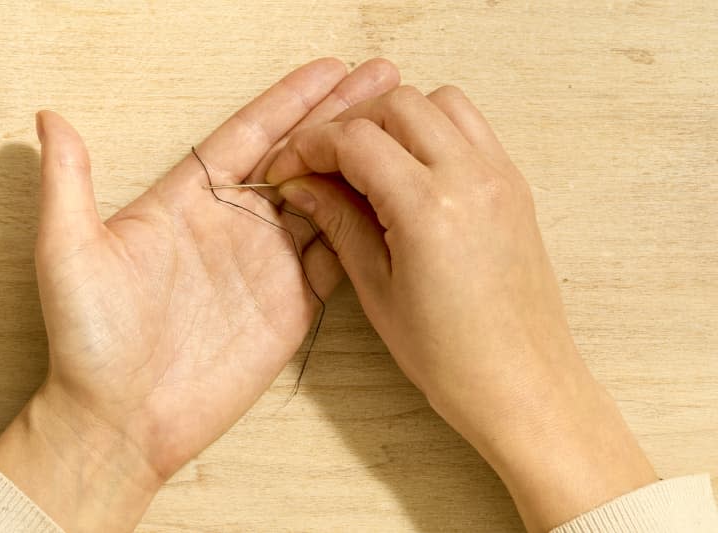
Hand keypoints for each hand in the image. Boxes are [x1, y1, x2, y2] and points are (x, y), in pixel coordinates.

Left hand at [0, 58, 399, 532]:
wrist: (121, 422)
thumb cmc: (87, 340)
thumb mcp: (68, 253)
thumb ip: (68, 182)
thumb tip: (48, 118)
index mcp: (187, 201)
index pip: (248, 135)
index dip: (288, 101)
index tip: (327, 70)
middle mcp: (234, 225)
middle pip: (298, 156)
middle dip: (340, 117)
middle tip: (381, 80)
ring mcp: (267, 265)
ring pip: (326, 199)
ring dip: (361, 163)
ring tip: (398, 127)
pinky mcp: (291, 305)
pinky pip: (336, 255)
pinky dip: (363, 226)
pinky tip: (391, 199)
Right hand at [266, 85, 656, 531]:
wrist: (523, 383)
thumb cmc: (451, 356)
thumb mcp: (378, 291)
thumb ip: (339, 223)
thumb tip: (302, 186)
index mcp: (429, 208)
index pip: (355, 140)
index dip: (309, 146)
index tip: (289, 167)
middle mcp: (470, 176)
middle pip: (397, 103)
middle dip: (350, 124)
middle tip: (323, 164)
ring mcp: (500, 176)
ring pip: (440, 102)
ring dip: (396, 119)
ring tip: (369, 164)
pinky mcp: (515, 185)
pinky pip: (472, 127)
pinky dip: (434, 131)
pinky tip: (412, 172)